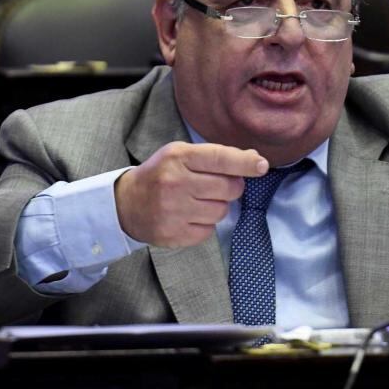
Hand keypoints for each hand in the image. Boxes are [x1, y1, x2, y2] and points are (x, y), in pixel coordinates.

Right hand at [115, 142, 268, 246]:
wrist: (125, 204)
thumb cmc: (161, 174)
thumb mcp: (181, 155)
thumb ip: (217, 156)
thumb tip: (255, 160)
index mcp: (178, 157)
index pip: (220, 158)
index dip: (245, 163)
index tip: (262, 166)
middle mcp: (175, 182)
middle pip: (229, 188)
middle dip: (231, 187)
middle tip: (215, 186)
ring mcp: (174, 211)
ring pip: (222, 211)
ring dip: (217, 206)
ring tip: (197, 201)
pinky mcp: (174, 234)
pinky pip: (209, 230)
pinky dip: (205, 224)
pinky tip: (189, 216)